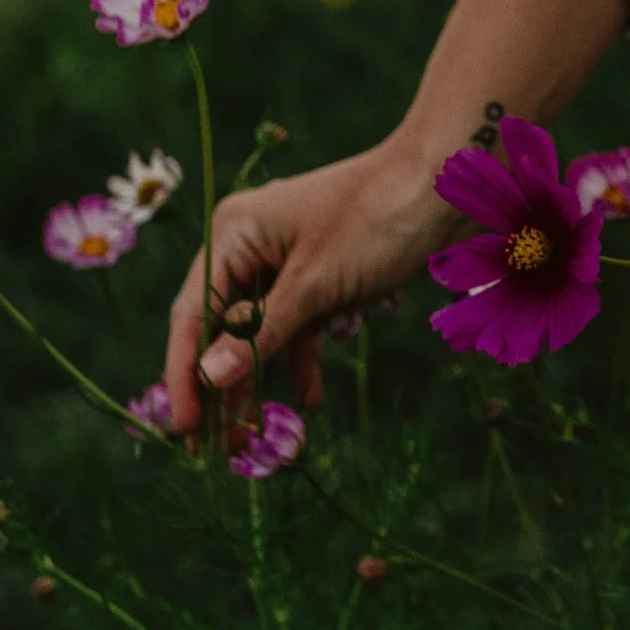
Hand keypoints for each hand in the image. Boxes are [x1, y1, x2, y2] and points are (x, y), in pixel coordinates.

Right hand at [154, 0, 629, 433]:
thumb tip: (210, 379)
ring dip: (257, 382)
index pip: (193, 315)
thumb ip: (259, 334)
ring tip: (250, 441)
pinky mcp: (320, 273)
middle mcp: (250, 245)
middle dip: (220, 388)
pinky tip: (308, 400)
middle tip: (210, 448)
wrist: (446, 181)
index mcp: (233, 234)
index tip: (183, 428)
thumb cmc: (377, 220)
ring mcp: (285, 260)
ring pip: (258, 331)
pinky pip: (297, 324)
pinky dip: (301, 359)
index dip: (185, 375)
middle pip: (221, 328)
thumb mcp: (315, 285)